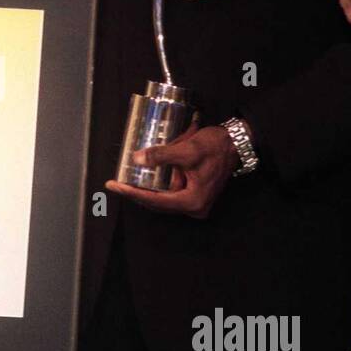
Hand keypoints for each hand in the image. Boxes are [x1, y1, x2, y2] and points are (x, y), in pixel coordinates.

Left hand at [105, 123, 239, 219]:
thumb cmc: (215, 146)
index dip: (132, 193)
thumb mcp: (186, 150)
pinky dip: (158, 187)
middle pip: (157, 203)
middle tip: (116, 184)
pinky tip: (144, 179)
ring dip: (145, 191)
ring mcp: (196, 203)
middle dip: (136, 193)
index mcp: (192, 201)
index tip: (113, 186)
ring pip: (163, 200)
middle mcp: (194, 207)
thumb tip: (137, 159)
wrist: (236, 143)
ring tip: (125, 182)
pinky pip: (171, 194)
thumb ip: (161, 156)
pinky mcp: (196, 195)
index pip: (154, 200)